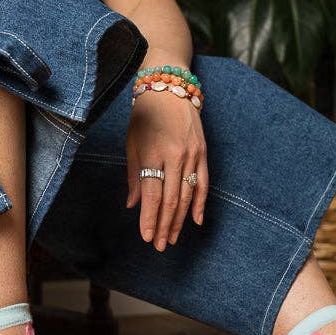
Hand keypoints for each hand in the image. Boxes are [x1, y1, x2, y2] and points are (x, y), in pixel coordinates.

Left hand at [125, 93, 207, 250]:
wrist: (169, 88)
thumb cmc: (145, 116)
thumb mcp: (132, 143)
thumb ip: (134, 175)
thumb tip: (133, 204)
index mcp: (153, 154)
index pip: (151, 195)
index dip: (149, 219)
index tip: (146, 237)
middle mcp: (174, 156)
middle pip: (170, 200)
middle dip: (163, 225)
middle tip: (159, 245)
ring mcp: (191, 155)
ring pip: (187, 195)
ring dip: (179, 220)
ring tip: (172, 237)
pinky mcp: (202, 152)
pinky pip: (203, 182)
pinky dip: (200, 203)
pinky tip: (196, 220)